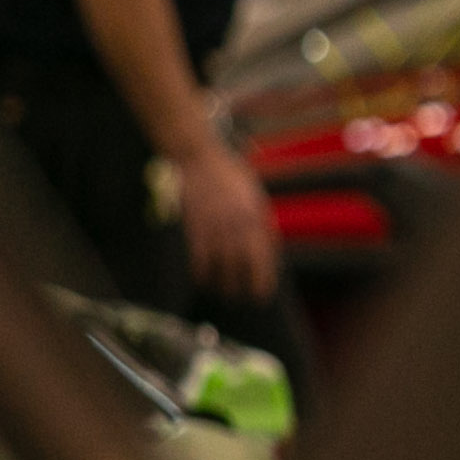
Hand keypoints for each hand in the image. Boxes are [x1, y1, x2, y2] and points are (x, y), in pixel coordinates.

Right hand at [177, 143, 283, 303]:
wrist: (200, 158)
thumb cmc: (231, 176)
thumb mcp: (255, 197)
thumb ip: (260, 223)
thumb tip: (266, 249)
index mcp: (255, 217)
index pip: (262, 257)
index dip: (262, 280)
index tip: (262, 295)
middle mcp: (236, 225)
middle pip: (241, 266)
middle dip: (242, 288)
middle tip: (242, 300)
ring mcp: (214, 226)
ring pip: (219, 266)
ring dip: (220, 284)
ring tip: (222, 292)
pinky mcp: (194, 227)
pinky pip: (198, 258)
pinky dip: (200, 272)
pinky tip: (202, 279)